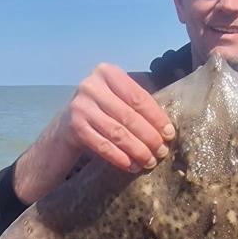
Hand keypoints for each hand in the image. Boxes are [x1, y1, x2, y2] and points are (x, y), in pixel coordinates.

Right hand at [58, 64, 174, 172]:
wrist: (68, 123)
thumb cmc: (104, 109)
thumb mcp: (119, 97)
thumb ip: (139, 103)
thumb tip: (168, 130)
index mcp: (107, 73)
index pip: (138, 97)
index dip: (156, 118)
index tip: (170, 134)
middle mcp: (91, 86)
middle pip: (129, 116)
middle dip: (149, 137)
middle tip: (162, 151)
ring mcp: (80, 107)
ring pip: (117, 133)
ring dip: (137, 150)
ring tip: (150, 161)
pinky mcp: (74, 128)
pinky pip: (103, 146)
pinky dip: (120, 158)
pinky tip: (132, 166)